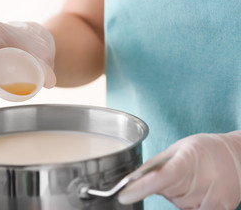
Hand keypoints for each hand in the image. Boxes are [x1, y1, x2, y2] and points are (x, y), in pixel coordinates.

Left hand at [118, 131, 240, 209]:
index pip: (160, 178)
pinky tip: (200, 189)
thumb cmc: (205, 148)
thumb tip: (132, 178)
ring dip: (178, 194)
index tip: (123, 195)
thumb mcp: (178, 148)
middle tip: (180, 171)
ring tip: (193, 178)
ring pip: (178, 204)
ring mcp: (212, 198)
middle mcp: (201, 182)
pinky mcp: (221, 209)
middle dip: (164, 186)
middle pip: (166, 193)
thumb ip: (155, 165)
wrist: (240, 155)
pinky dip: (190, 202)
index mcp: (187, 162)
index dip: (140, 188)